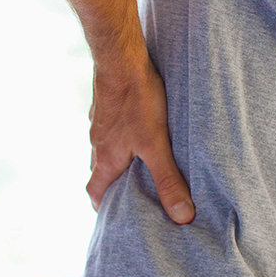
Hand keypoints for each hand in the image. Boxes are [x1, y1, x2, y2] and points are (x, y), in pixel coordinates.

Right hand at [85, 55, 194, 223]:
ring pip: (105, 149)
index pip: (94, 192)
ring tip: (141, 164)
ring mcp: (100, 123)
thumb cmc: (137, 102)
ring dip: (118, 160)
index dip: (102, 207)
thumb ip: (168, 180)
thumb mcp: (157, 145)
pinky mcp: (107, 105)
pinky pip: (111, 128)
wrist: (121, 59)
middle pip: (99, 172)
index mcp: (105, 159)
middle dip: (113, 186)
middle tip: (132, 193)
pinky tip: (139, 130)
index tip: (114, 216)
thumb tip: (182, 217)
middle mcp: (97, 143)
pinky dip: (122, 137)